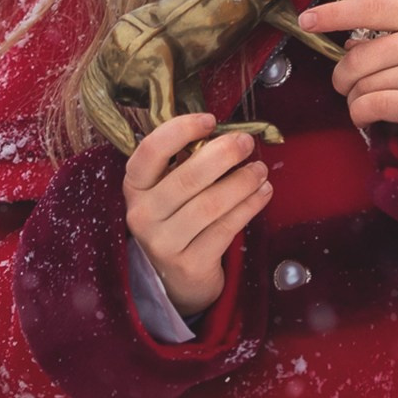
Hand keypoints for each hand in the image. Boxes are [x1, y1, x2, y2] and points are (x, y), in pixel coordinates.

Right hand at [122, 113, 272, 318]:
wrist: (178, 277)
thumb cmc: (179, 218)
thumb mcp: (170, 188)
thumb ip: (187, 160)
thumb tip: (227, 133)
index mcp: (135, 186)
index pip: (151, 150)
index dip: (181, 130)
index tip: (210, 120)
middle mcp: (142, 214)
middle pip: (187, 177)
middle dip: (224, 154)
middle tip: (246, 143)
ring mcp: (163, 243)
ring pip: (210, 204)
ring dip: (242, 182)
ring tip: (260, 171)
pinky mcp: (189, 264)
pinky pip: (225, 228)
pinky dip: (249, 206)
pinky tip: (262, 193)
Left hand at [301, 0, 397, 136]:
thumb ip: (392, 34)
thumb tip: (349, 46)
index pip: (370, 9)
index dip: (334, 14)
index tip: (307, 20)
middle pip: (358, 56)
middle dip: (341, 75)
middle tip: (343, 84)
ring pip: (364, 85)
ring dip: (354, 99)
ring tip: (364, 102)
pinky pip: (375, 107)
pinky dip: (361, 114)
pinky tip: (366, 116)